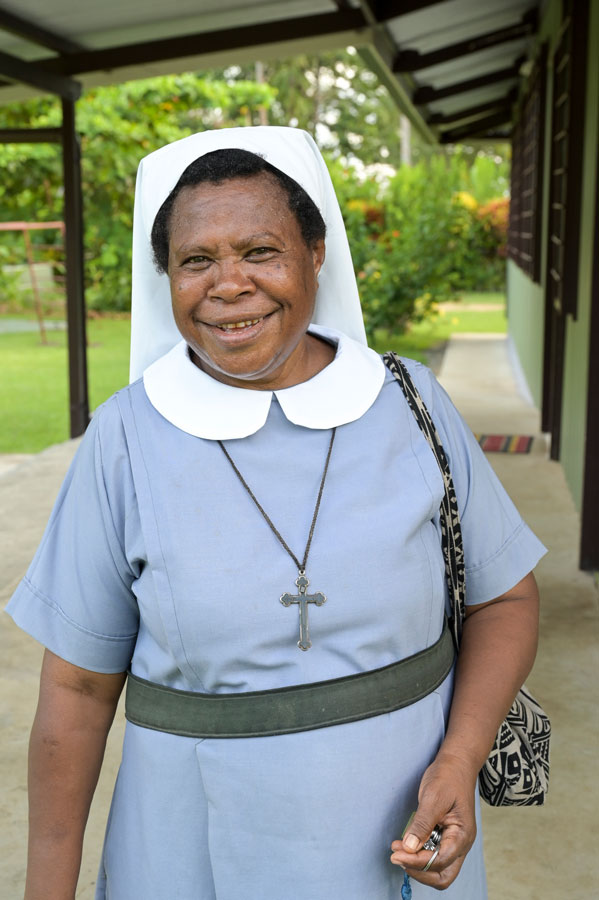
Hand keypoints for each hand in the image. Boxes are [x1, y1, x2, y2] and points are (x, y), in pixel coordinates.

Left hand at [390, 751, 477, 889]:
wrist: (456, 764)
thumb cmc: (448, 777)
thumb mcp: (433, 797)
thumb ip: (422, 824)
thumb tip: (409, 848)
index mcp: (462, 835)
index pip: (440, 861)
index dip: (417, 862)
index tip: (396, 853)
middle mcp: (461, 843)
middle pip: (442, 875)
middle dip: (419, 871)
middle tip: (397, 857)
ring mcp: (454, 842)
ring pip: (438, 869)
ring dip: (417, 865)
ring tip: (398, 850)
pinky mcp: (446, 837)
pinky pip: (433, 855)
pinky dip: (419, 855)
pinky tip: (405, 844)